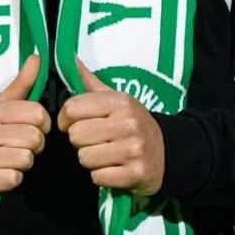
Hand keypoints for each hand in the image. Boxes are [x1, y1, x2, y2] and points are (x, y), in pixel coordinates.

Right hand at [0, 55, 48, 204]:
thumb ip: (20, 85)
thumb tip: (37, 58)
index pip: (35, 113)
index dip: (41, 123)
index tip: (34, 128)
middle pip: (34, 138)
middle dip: (34, 145)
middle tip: (21, 146)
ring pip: (26, 159)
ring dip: (23, 163)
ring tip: (9, 159)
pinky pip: (14, 179)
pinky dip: (12, 179)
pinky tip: (0, 173)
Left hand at [57, 58, 164, 195]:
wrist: (168, 153)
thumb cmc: (133, 123)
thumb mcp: (117, 99)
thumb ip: (90, 82)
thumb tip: (69, 57)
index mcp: (120, 102)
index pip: (73, 108)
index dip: (66, 119)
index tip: (72, 124)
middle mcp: (128, 123)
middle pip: (76, 135)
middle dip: (80, 141)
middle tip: (95, 141)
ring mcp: (133, 150)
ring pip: (84, 158)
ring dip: (90, 160)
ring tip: (105, 154)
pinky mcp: (135, 174)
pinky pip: (98, 177)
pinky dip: (102, 176)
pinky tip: (114, 168)